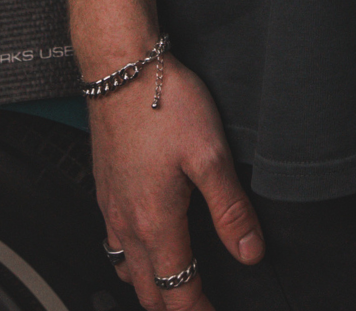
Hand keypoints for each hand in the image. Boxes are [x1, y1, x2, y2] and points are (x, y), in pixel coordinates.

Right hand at [91, 55, 264, 310]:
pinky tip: (146, 244)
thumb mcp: (210, 154)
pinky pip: (114, 245)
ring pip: (127, 271)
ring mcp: (111, 208)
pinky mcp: (105, 189)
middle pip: (148, 291)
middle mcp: (128, 224)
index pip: (178, 291)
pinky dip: (132, 261)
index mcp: (156, 223)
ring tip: (176, 287)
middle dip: (174, 307)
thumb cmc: (164, 103)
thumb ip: (230, 208)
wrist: (120, 68)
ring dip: (151, 287)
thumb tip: (250, 253)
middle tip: (200, 306)